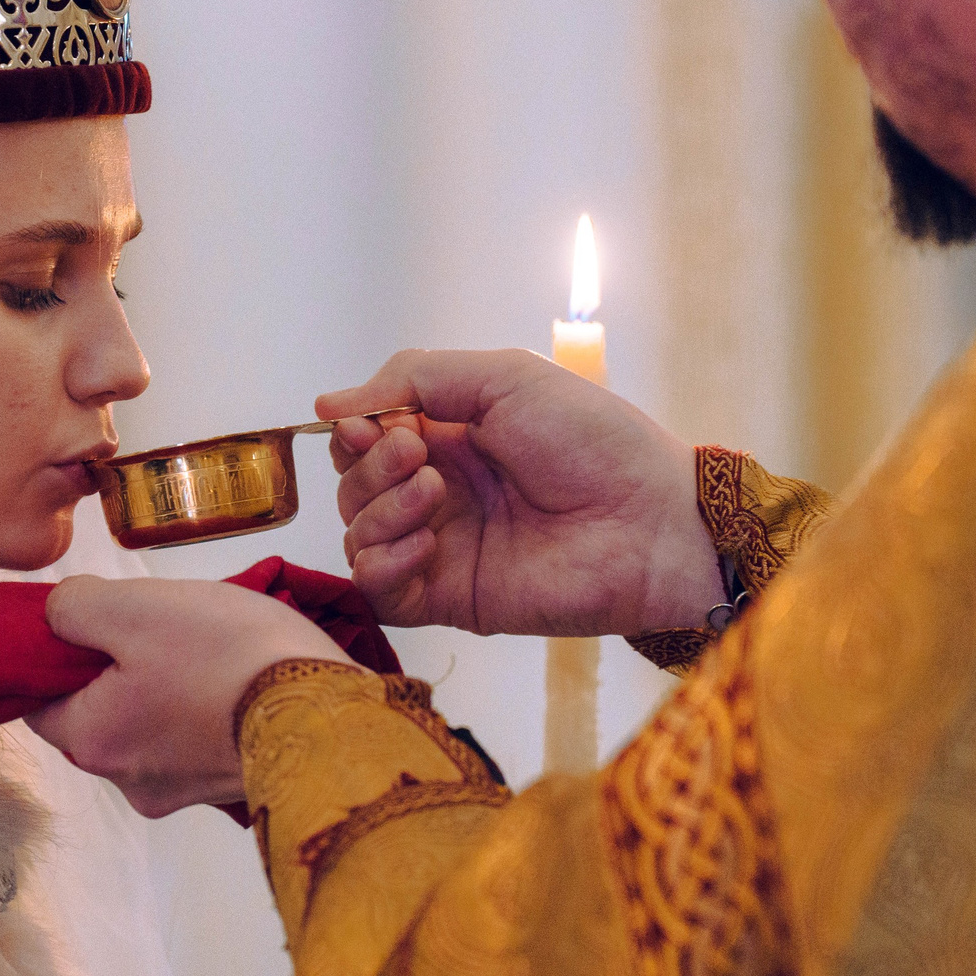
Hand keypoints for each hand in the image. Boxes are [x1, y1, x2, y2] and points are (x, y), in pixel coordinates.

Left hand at [26, 576, 353, 817]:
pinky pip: (199, 738)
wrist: (330, 717)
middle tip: (165, 624)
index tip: (92, 620)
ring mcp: (183, 791)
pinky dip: (208, 707)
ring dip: (170, 685)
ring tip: (214, 645)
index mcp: (92, 742)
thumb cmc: (230, 658)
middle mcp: (130, 782)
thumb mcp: (135, 607)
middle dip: (121, 666)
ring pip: (152, 724)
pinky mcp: (230, 787)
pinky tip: (238, 675)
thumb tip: (57, 615)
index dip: (55, 654)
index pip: (38, 700)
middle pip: (99, 712)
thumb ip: (74, 606)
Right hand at [319, 348, 724, 636]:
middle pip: (352, 485)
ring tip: (434, 495)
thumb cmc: (594, 441)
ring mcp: (443, 547)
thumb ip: (416, 377)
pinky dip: (383, 563)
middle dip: (368, 466)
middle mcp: (440, 492)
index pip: (366, 437)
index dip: (357, 429)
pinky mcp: (451, 598)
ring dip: (379, 508)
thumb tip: (326, 407)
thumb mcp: (505, 378)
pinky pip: (379, 591)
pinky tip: (427, 540)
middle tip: (417, 457)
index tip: (377, 423)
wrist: (649, 519)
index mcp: (451, 438)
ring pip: (358, 535)